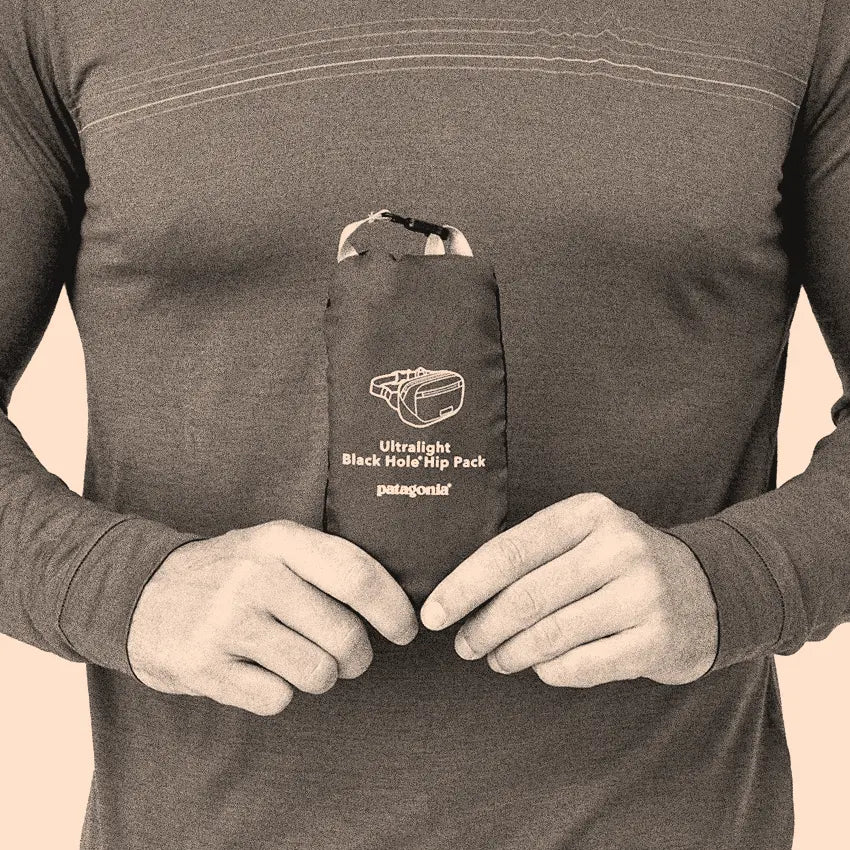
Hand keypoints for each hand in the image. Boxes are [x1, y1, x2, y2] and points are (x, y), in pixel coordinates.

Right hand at [127, 520, 417, 714]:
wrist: (141, 592)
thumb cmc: (230, 572)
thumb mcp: (273, 546)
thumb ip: (327, 562)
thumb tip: (397, 603)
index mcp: (280, 540)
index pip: (357, 575)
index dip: (393, 610)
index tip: (405, 630)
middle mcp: (255, 576)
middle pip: (345, 636)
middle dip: (359, 658)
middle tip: (350, 658)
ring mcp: (227, 622)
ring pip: (317, 673)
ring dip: (321, 677)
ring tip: (300, 661)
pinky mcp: (204, 665)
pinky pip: (277, 699)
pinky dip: (279, 694)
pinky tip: (259, 672)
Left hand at [419, 492, 717, 686]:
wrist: (707, 589)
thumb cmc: (620, 563)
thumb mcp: (582, 537)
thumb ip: (530, 553)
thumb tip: (461, 594)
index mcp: (588, 513)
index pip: (509, 551)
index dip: (464, 586)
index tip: (434, 613)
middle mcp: (617, 547)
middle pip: (525, 597)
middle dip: (482, 627)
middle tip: (463, 646)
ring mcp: (641, 593)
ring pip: (549, 635)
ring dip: (511, 654)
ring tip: (494, 659)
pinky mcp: (656, 639)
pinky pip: (581, 665)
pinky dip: (550, 670)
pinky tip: (540, 667)